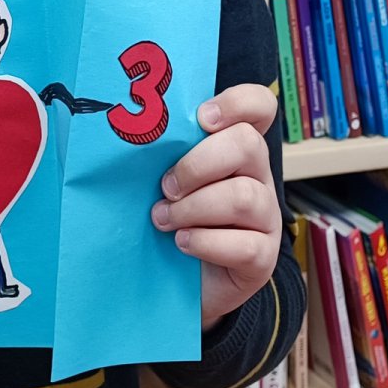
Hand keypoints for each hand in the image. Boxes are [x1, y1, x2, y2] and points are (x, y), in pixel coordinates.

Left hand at [152, 83, 281, 330]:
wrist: (176, 285)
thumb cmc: (169, 219)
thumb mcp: (164, 180)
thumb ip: (160, 154)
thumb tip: (122, 130)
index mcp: (236, 148)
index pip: (258, 106)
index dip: (237, 103)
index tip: (201, 117)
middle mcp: (258, 176)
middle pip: (247, 144)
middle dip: (198, 164)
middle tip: (166, 185)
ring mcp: (266, 217)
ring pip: (244, 196)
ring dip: (194, 207)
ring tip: (164, 219)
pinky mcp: (262, 257)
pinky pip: (244, 244)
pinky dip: (205, 242)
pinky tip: (182, 243)